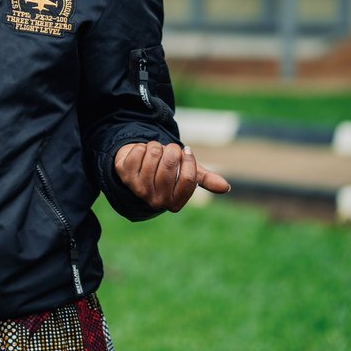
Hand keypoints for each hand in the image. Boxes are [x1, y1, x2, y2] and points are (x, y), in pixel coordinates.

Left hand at [114, 141, 230, 211]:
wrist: (138, 166)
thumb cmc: (167, 171)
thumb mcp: (188, 174)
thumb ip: (205, 179)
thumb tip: (226, 187)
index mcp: (174, 203)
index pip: (189, 180)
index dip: (189, 161)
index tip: (187, 151)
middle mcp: (155, 200)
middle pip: (170, 165)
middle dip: (172, 150)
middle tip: (169, 150)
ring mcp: (138, 188)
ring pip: (154, 154)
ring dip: (156, 147)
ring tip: (155, 153)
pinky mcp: (124, 174)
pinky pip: (139, 151)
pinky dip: (142, 146)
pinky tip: (141, 154)